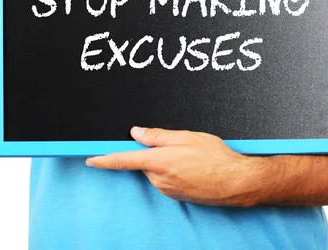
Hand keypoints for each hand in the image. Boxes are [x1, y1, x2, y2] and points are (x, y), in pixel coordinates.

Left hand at [85, 127, 267, 206]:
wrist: (237, 182)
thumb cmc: (216, 157)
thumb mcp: (187, 137)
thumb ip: (158, 135)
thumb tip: (136, 132)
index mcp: (158, 161)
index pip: (123, 160)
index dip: (104, 159)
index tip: (90, 159)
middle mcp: (159, 179)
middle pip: (144, 162)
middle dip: (154, 152)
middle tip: (178, 145)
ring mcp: (167, 190)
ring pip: (156, 170)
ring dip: (166, 162)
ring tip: (191, 157)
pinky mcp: (176, 196)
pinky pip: (166, 180)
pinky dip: (174, 171)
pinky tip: (193, 167)